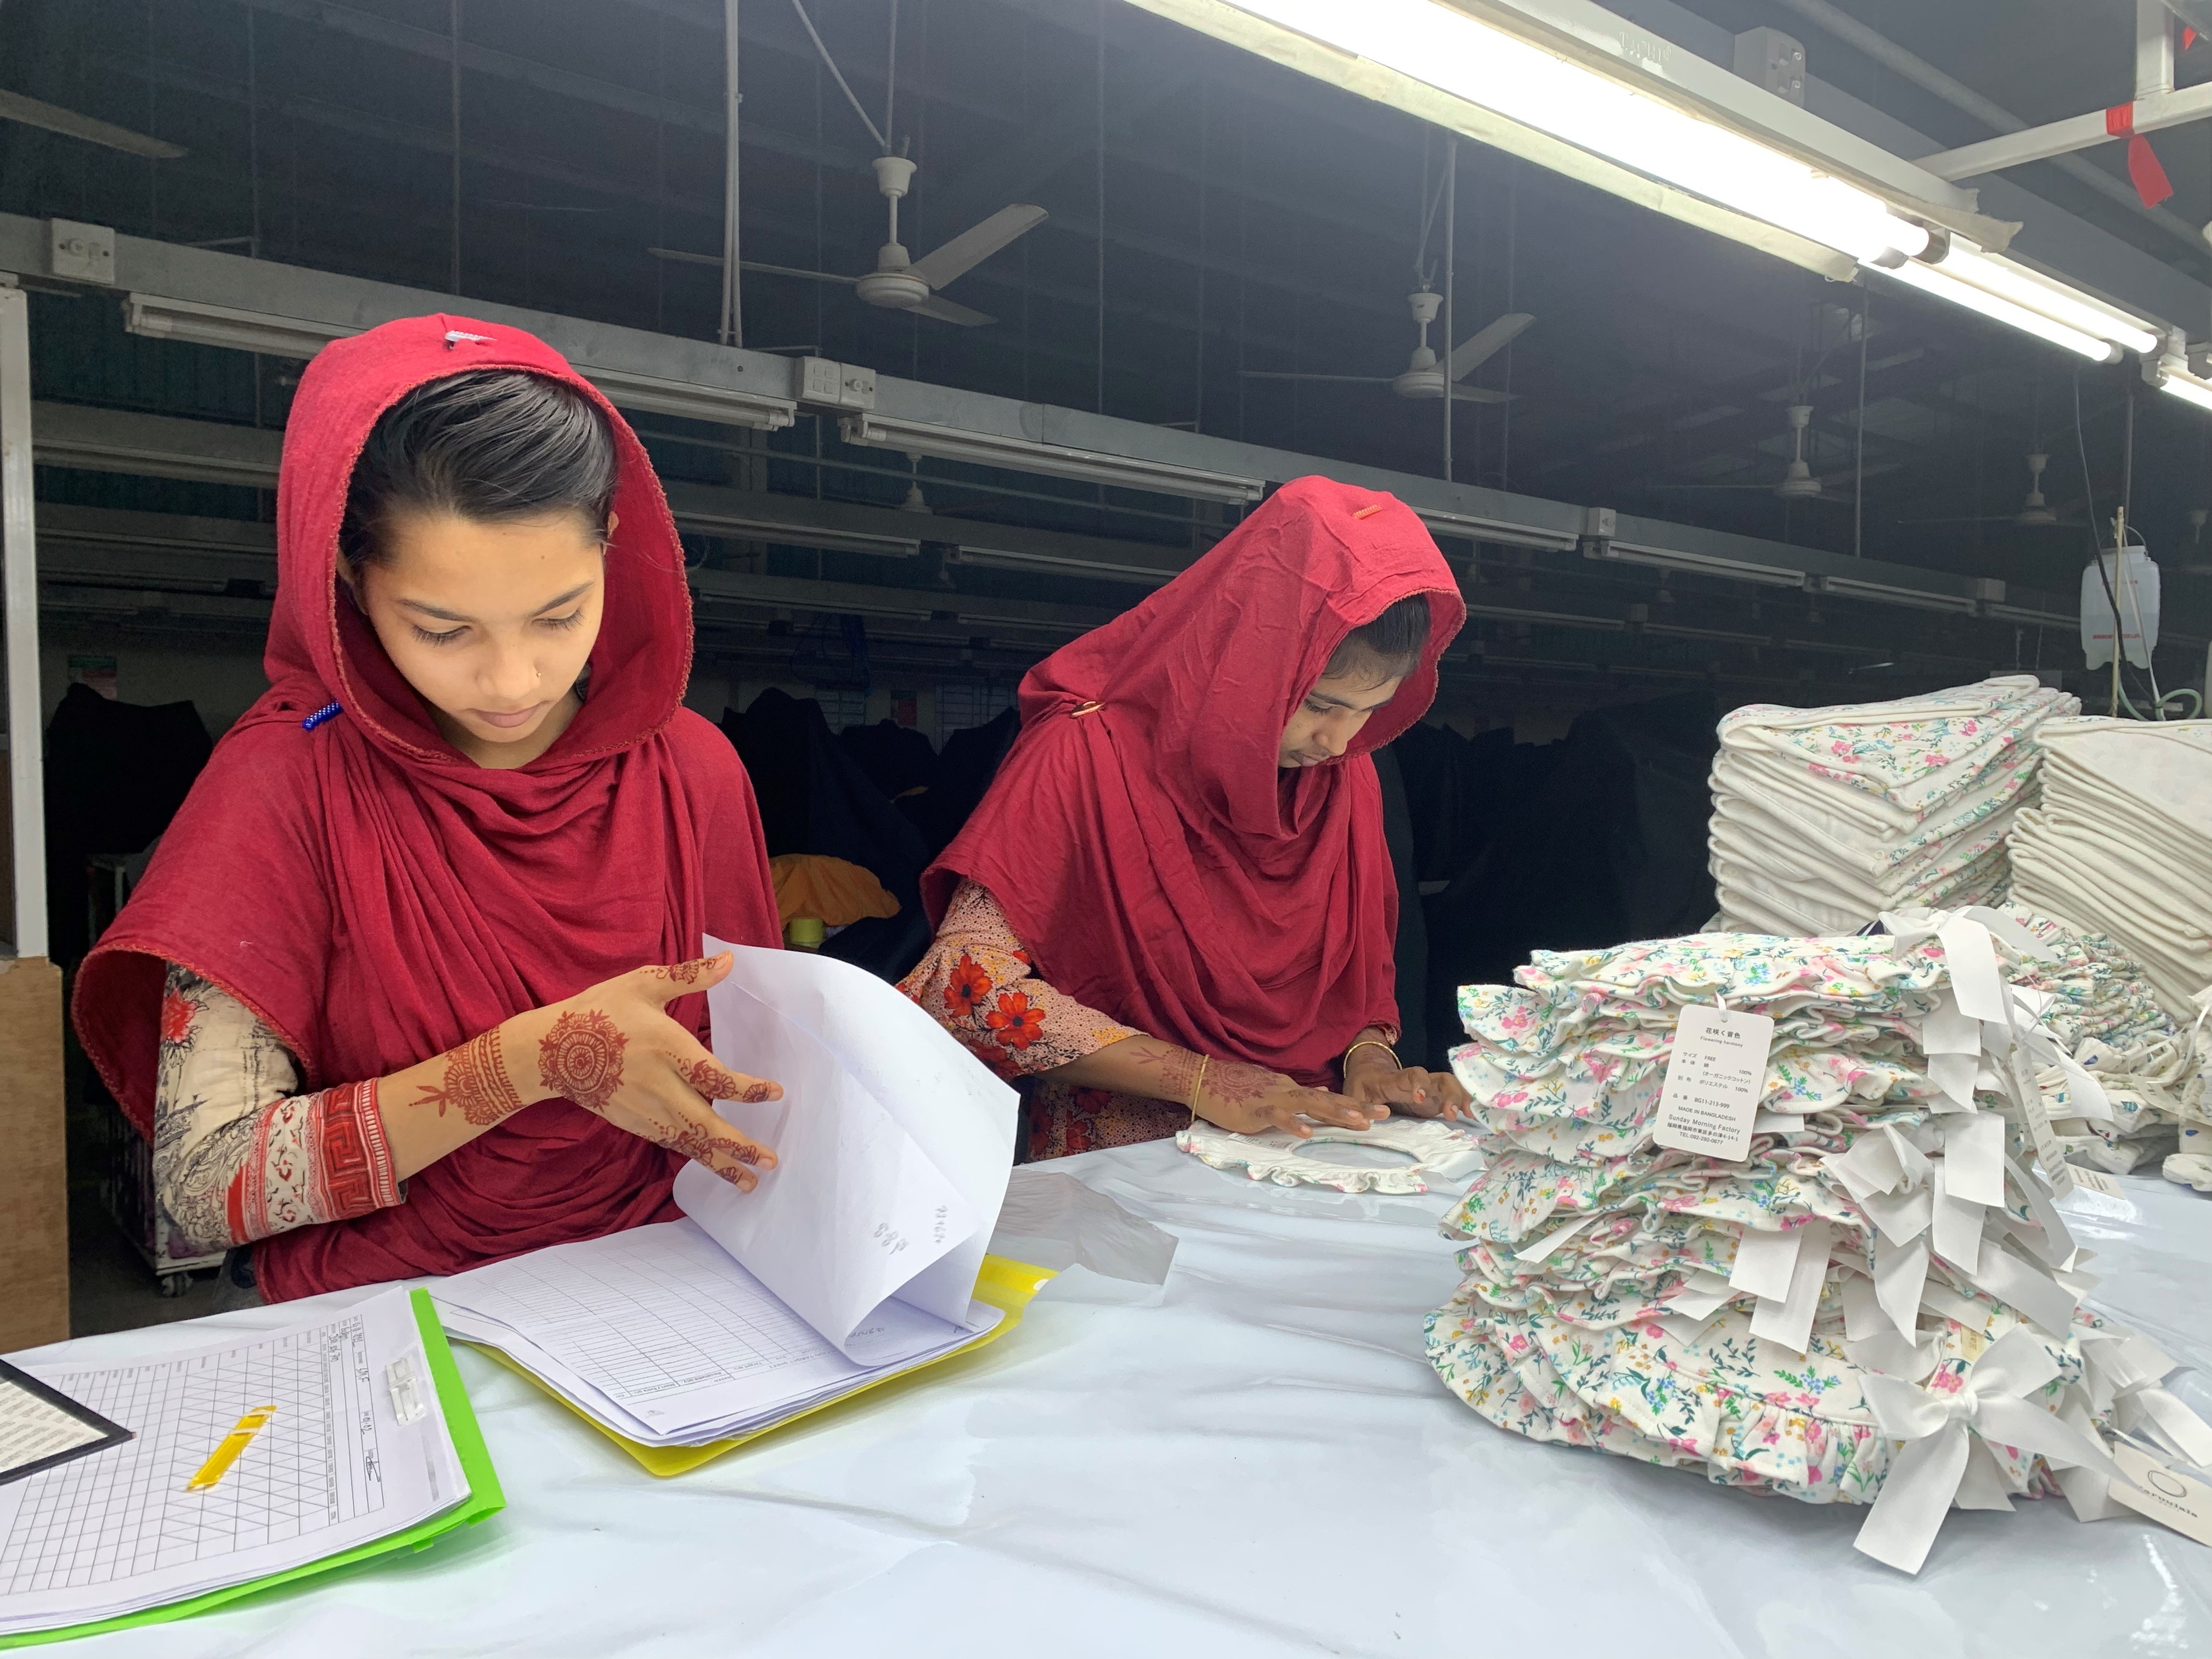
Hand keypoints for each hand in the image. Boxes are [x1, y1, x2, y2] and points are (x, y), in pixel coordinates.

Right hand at [504, 953, 784, 1190]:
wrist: (550, 1050)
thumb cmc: (600, 1010)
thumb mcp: (643, 984)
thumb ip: (689, 976)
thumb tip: (729, 960)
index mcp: (667, 1048)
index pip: (715, 1078)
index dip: (748, 1090)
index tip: (776, 1093)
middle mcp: (659, 1085)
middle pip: (706, 1124)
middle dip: (739, 1145)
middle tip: (770, 1162)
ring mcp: (645, 1109)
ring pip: (690, 1142)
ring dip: (721, 1164)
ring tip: (750, 1183)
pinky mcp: (634, 1122)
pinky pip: (671, 1143)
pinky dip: (694, 1157)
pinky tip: (714, 1166)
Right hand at [1192, 1058, 1386, 1138]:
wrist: (1203, 1077)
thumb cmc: (1233, 1085)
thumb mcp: (1269, 1087)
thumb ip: (1295, 1093)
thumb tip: (1320, 1093)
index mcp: (1290, 1088)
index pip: (1326, 1097)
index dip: (1353, 1103)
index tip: (1377, 1110)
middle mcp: (1286, 1090)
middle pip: (1327, 1099)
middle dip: (1356, 1107)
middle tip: (1384, 1114)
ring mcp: (1272, 1099)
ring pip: (1309, 1105)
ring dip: (1335, 1113)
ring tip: (1359, 1122)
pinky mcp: (1254, 1110)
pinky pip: (1277, 1117)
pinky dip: (1293, 1124)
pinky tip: (1308, 1133)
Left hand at [1343, 1047, 1470, 1120]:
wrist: (1371, 1070)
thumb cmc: (1362, 1083)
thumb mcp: (1354, 1093)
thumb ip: (1359, 1107)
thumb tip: (1367, 1123)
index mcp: (1396, 1080)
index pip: (1410, 1076)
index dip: (1418, 1084)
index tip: (1419, 1098)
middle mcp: (1417, 1082)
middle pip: (1439, 1078)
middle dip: (1449, 1093)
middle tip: (1451, 1113)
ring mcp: (1428, 1089)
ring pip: (1450, 1085)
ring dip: (1460, 1097)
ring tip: (1467, 1115)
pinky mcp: (1434, 1098)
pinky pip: (1452, 1096)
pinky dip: (1462, 1102)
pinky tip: (1470, 1116)